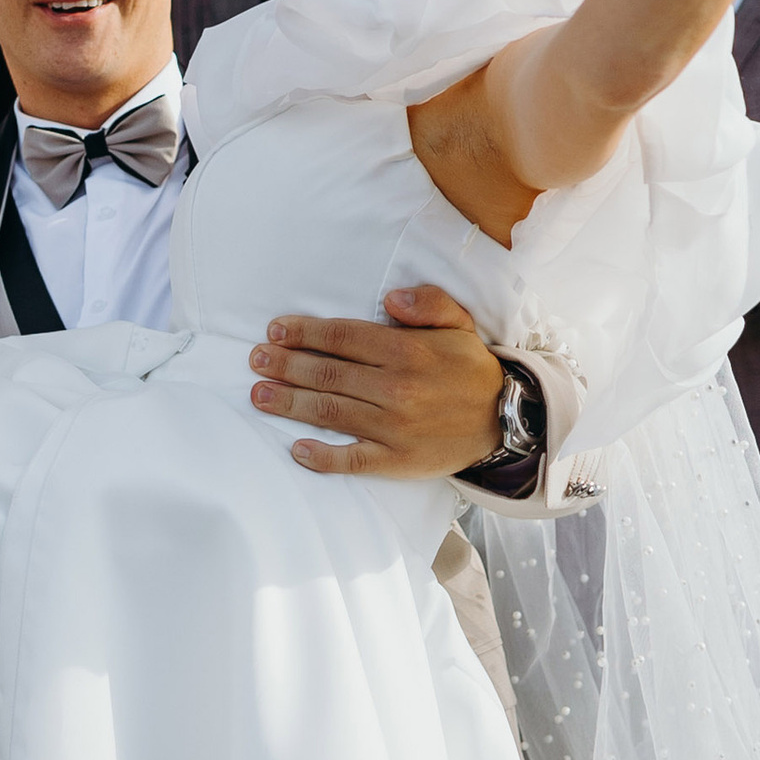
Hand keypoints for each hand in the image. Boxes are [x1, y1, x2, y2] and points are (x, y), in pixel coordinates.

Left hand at [251, 284, 509, 478]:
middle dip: (285, 365)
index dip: (304, 333)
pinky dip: (322, 457)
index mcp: (406, 351)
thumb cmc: (470, 368)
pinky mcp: (397, 460)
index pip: (342, 338)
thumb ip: (428, 302)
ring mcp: (394, 427)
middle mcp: (395, 388)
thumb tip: (389, 299)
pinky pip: (353, 459)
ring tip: (259, 395)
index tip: (275, 330)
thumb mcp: (460, 322)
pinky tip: (296, 450)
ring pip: (329, 412)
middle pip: (327, 373)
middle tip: (255, 360)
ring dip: (289, 403)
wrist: (504, 419)